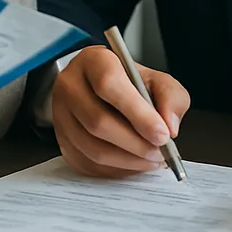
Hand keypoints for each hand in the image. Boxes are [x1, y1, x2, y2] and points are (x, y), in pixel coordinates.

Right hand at [51, 46, 190, 177]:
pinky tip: (133, 162)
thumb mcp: (155, 79)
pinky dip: (116, 170)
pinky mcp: (62, 141)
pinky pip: (88, 164)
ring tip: (151, 158)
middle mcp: (70, 85)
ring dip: (128, 160)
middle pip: (98, 121)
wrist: (99, 89)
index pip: (109, 85)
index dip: (138, 113)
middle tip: (160, 151)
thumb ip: (170, 96)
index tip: (162, 134)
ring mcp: (61, 115)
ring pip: (92, 148)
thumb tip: (169, 126)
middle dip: (136, 143)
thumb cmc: (128, 83)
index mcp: (93, 61)